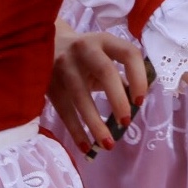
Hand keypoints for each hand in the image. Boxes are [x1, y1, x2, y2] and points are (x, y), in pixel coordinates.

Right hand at [48, 21, 147, 157]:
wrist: (47, 45)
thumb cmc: (86, 56)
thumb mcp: (103, 56)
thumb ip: (121, 74)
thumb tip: (138, 102)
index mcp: (104, 41)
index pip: (128, 53)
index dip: (138, 77)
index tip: (140, 101)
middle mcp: (84, 49)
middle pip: (105, 71)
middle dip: (118, 99)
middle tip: (126, 122)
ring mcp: (64, 66)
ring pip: (81, 96)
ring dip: (96, 123)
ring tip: (109, 144)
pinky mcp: (50, 84)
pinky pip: (64, 111)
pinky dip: (76, 131)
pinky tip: (86, 147)